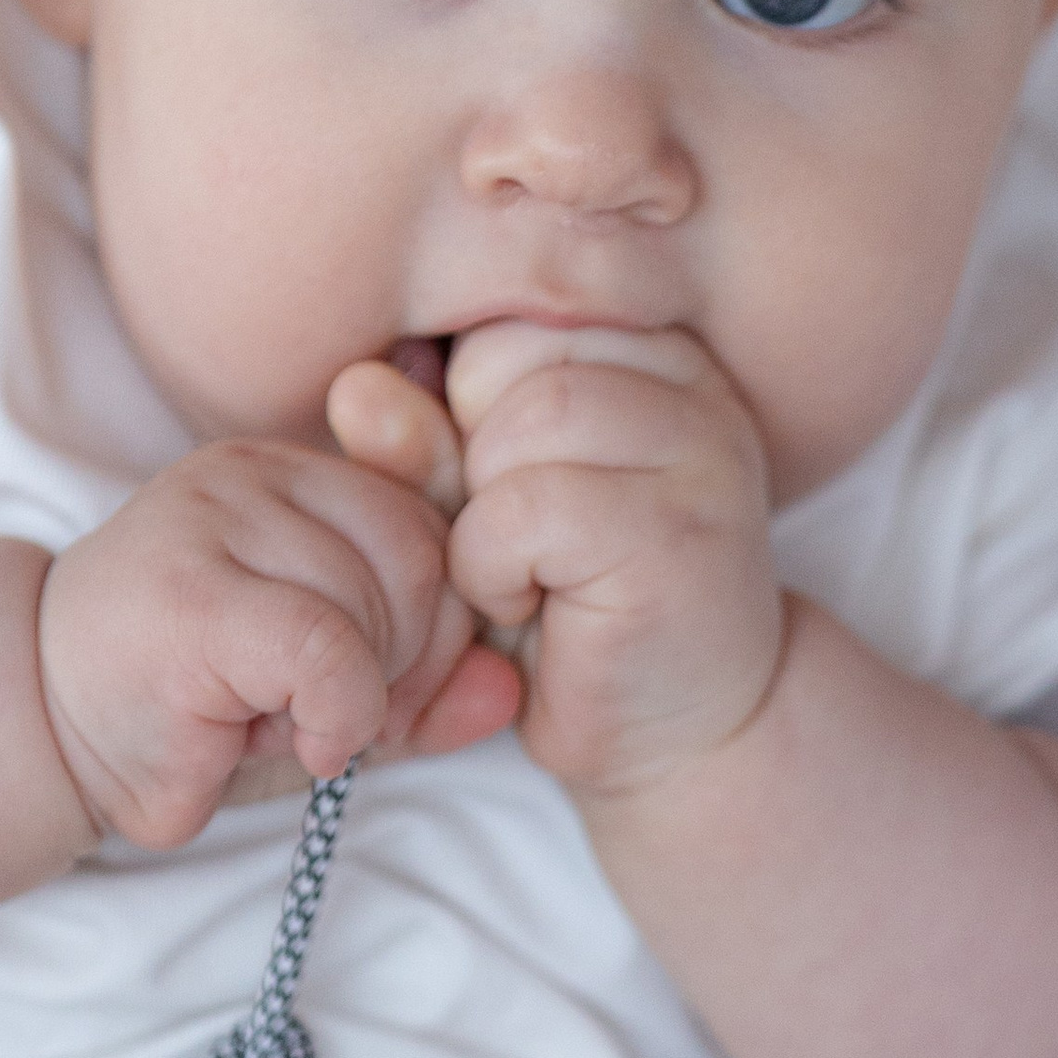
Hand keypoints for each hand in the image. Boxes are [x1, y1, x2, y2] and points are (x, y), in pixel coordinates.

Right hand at [36, 438, 507, 848]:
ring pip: (375, 603)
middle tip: (345, 718)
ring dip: (360, 698)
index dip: (438, 623)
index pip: (428, 519)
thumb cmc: (185, 709)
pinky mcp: (191, 593)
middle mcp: (251, 474)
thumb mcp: (324, 691)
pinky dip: (338, 715)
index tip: (389, 691)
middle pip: (419, 556)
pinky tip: (297, 740)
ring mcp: (214, 520)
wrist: (42, 732)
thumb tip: (508, 692)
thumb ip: (420, 684)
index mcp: (290, 474)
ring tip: (288, 722)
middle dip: (411, 662)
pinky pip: (328, 648)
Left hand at [434, 322, 783, 797]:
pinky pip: (527, 505)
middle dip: (472, 455)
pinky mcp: (680, 531)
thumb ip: (425, 444)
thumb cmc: (574, 615)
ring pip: (524, 420)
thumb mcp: (479, 511)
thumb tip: (355, 384)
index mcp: (649, 352)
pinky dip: (492, 567)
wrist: (675, 737)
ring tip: (519, 576)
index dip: (470, 411)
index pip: (506, 320)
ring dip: (481, 515)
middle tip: (515, 542)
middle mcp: (692, 384)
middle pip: (509, 354)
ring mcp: (701, 451)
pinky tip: (528, 607)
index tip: (510, 493)